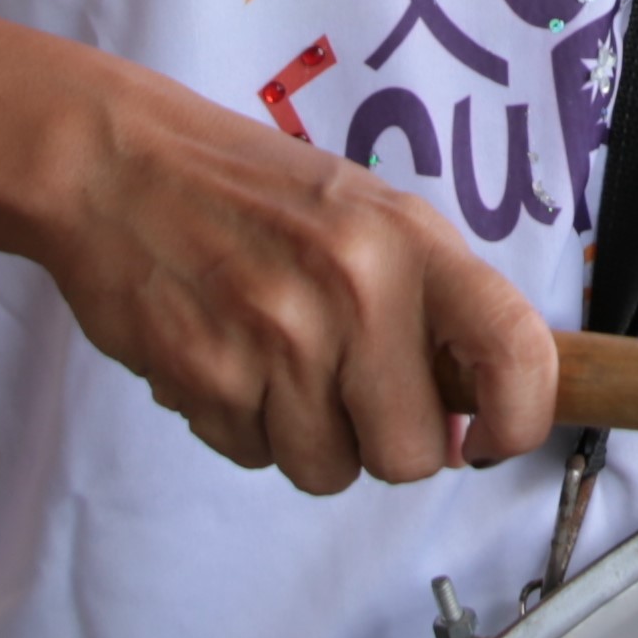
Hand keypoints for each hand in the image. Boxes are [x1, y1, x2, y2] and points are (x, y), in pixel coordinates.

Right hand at [35, 85, 559, 492]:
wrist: (116, 165)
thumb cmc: (249, 191)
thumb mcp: (367, 213)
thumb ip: (429, 300)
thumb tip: (481, 407)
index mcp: (409, 241)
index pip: (514, 350)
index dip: (522, 418)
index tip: (492, 437)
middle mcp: (354, 289)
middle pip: (411, 455)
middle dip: (383, 443)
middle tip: (349, 390)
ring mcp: (277, 338)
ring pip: (328, 471)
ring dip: (306, 438)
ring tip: (276, 361)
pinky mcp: (207, 378)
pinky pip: (253, 457)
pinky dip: (243, 426)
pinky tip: (227, 357)